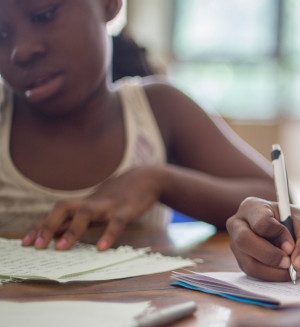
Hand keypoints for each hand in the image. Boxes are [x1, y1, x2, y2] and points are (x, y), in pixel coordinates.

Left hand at [21, 165, 164, 250]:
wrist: (147, 178)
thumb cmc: (119, 197)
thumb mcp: (96, 206)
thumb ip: (77, 220)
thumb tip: (54, 236)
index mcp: (84, 204)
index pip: (56, 214)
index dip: (40, 227)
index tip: (25, 243)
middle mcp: (92, 203)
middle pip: (63, 208)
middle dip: (48, 225)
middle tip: (37, 246)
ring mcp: (109, 205)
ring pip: (86, 213)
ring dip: (72, 230)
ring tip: (61, 248)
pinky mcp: (127, 209)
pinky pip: (117, 222)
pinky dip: (109, 234)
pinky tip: (102, 248)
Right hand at [227, 197, 299, 281]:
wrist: (295, 233)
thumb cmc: (298, 224)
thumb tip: (298, 263)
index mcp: (253, 207)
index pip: (260, 222)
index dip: (278, 236)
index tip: (292, 245)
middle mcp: (238, 224)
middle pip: (244, 241)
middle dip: (270, 256)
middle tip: (290, 264)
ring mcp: (236, 244)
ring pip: (249, 263)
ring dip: (274, 271)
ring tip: (293, 270)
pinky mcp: (241, 260)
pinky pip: (253, 273)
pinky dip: (272, 276)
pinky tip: (286, 272)